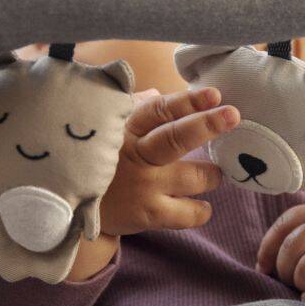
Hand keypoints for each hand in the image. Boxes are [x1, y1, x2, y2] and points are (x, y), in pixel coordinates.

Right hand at [100, 87, 237, 236]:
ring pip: (196, 176)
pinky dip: (202, 209)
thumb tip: (161, 92)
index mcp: (128, 128)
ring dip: (212, 174)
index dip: (188, 101)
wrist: (71, 208)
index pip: (160, 110)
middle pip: (177, 138)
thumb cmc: (100, 159)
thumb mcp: (109, 129)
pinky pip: (190, 213)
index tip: (214, 94)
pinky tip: (202, 206)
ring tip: (212, 174)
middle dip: (207, 125)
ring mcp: (144, 186)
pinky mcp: (148, 214)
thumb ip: (136, 110)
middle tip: (233, 115)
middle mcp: (137, 155)